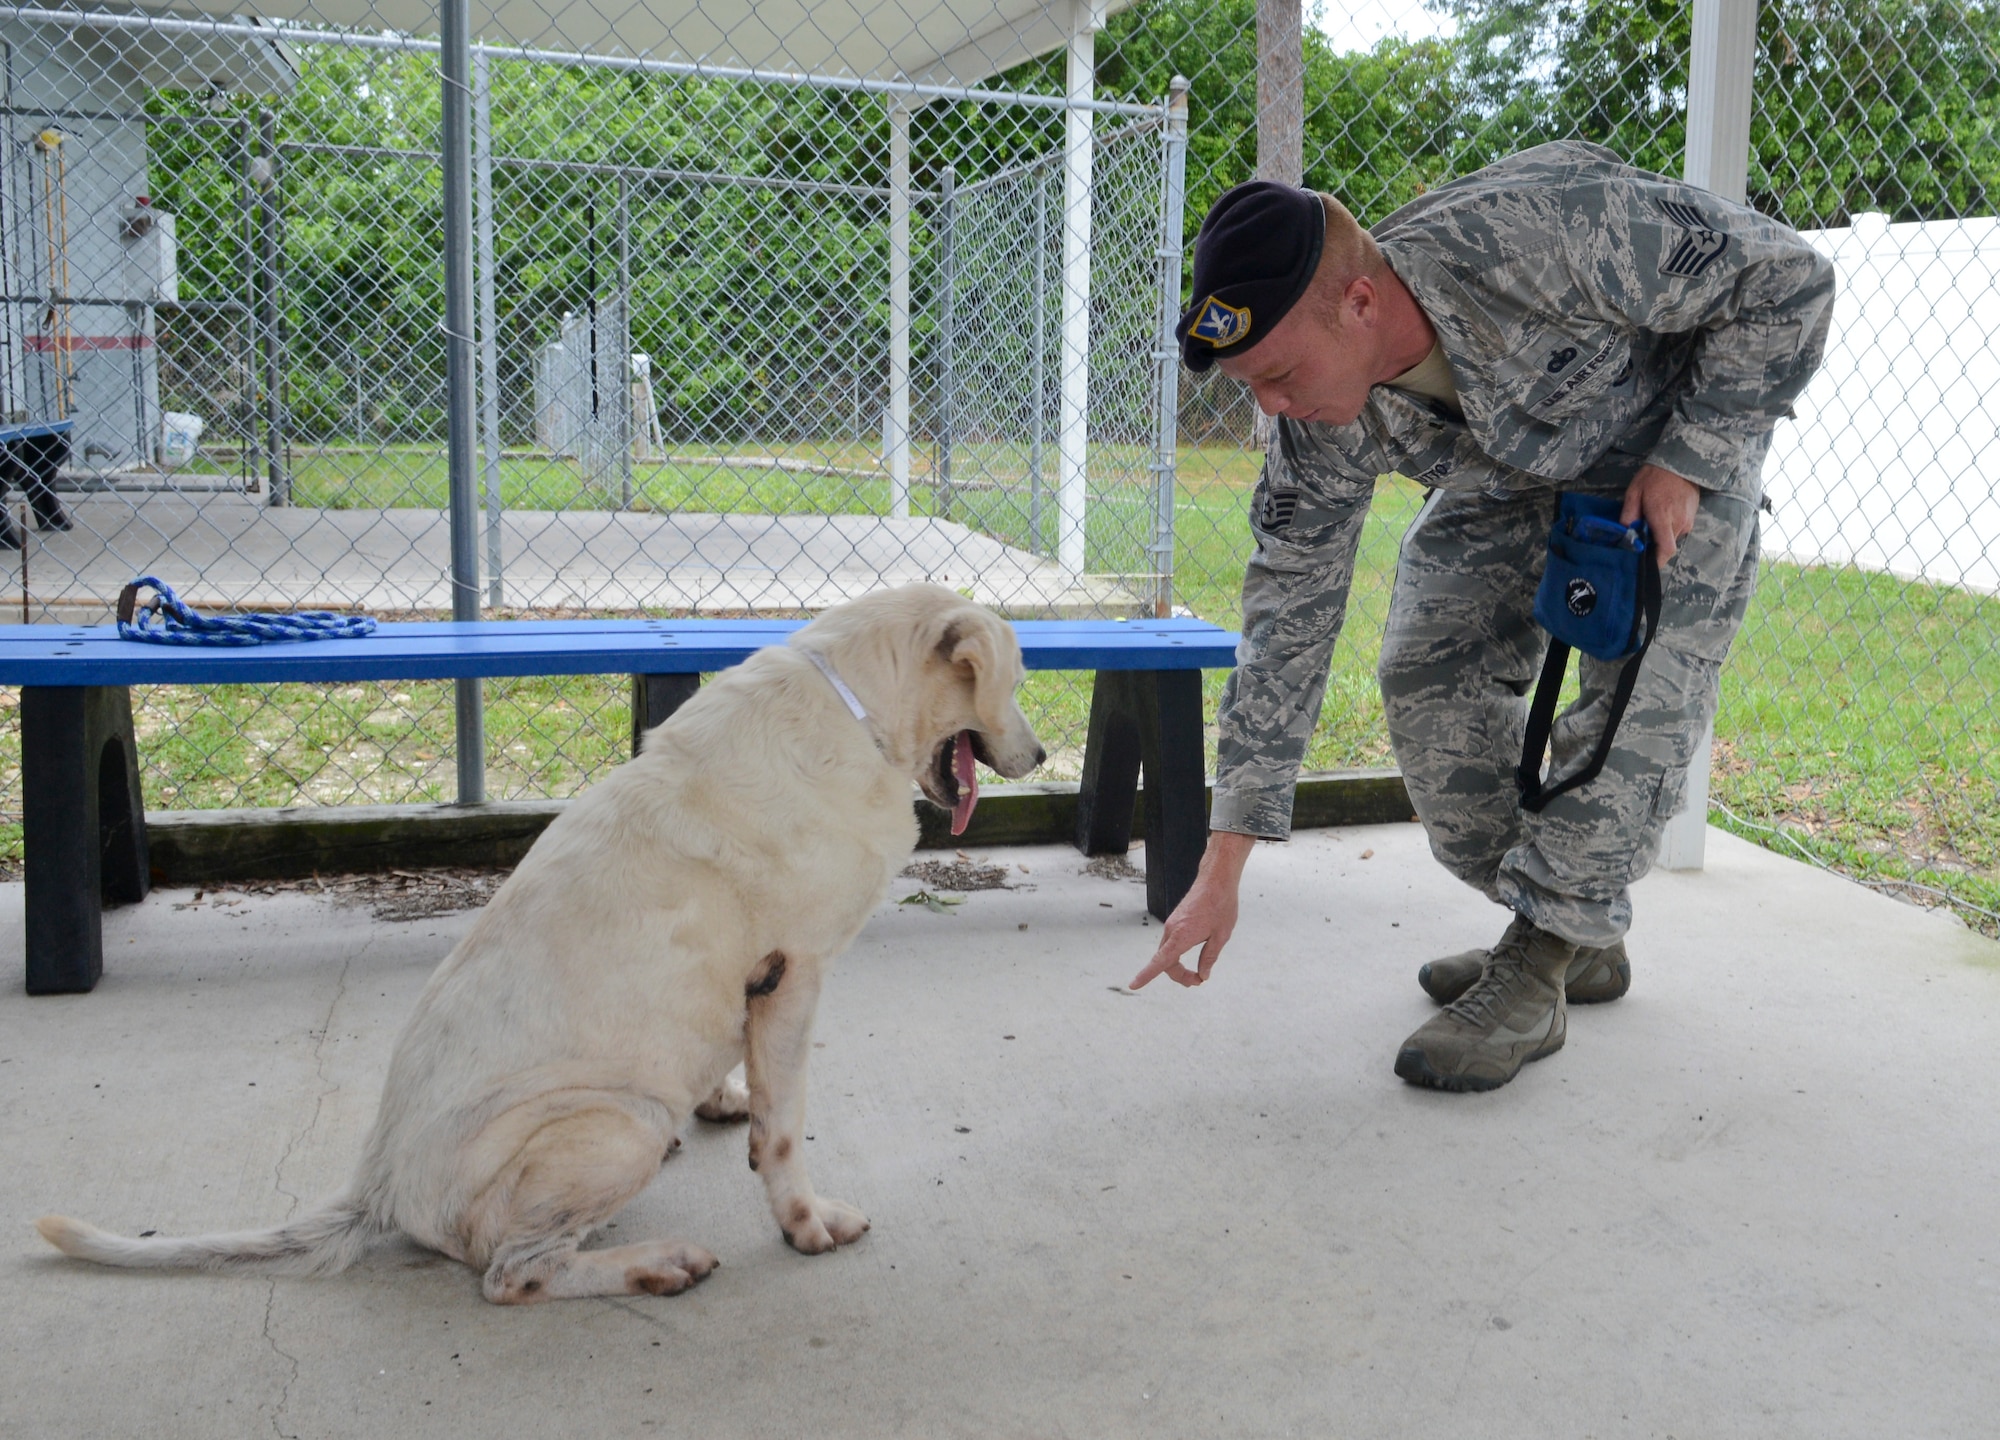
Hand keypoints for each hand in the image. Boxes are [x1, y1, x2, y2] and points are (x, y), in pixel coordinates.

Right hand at [1129, 831, 1256, 989]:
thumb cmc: (1221, 905)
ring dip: (1179, 966)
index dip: (1145, 975)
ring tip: (1198, 974)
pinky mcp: (1175, 921)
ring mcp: (1172, 925)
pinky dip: (1178, 954)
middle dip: (1179, 976)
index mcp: (1181, 936)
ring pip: (1168, 953)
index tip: (1133, 985)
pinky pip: (1171, 943)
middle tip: (1199, 981)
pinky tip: (1194, 954)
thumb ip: (1209, 957)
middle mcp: (1172, 931)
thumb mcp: (1221, 936)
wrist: (1216, 880)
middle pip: (1165, 962)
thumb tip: (1203, 975)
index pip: (1160, 962)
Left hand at [1621, 464, 1700, 567]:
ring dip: (1662, 534)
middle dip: (1654, 544)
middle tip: (1642, 534)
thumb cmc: (1654, 477)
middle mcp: (1680, 523)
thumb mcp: (1634, 493)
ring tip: (1652, 518)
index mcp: (1664, 518)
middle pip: (1666, 545)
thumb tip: (1625, 534)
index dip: (1656, 561)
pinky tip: (1663, 513)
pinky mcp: (1693, 516)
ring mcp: (1689, 520)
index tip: (1645, 564)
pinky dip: (1669, 526)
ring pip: (1673, 537)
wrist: (1680, 461)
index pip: (1666, 550)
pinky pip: (1679, 528)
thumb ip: (1628, 516)